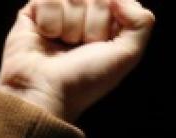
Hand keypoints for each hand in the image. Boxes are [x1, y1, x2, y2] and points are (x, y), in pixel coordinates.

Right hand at [0, 0, 155, 122]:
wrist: (47, 91)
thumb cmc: (86, 79)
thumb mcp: (127, 56)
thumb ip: (141, 23)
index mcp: (109, 25)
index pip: (117, 1)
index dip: (110, 23)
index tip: (102, 45)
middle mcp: (85, 16)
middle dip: (91, 26)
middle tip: (80, 48)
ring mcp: (60, 12)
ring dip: (70, 26)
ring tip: (63, 45)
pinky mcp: (34, 10)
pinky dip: (49, 21)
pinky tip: (47, 38)